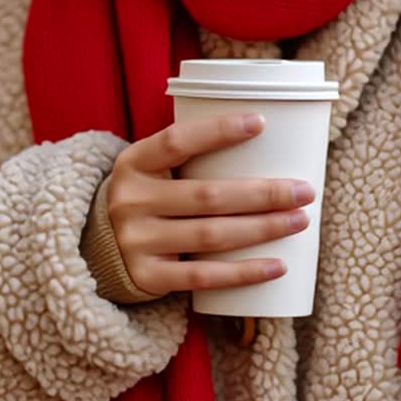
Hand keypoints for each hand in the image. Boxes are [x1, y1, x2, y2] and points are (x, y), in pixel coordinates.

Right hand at [106, 112, 315, 295]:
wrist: (96, 246)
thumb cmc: (147, 197)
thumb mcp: (150, 169)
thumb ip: (188, 156)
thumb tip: (268, 139)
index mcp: (133, 163)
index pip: (177, 141)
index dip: (218, 131)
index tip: (261, 123)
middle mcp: (130, 201)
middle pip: (207, 196)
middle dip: (263, 193)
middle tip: (304, 191)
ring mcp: (137, 241)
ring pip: (211, 236)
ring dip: (262, 228)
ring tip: (299, 221)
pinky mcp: (148, 277)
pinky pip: (204, 276)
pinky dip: (244, 272)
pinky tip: (278, 266)